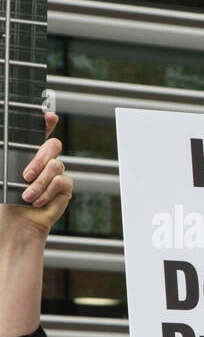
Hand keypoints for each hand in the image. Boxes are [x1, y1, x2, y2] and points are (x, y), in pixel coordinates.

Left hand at [1, 113, 72, 237]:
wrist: (19, 220)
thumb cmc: (9, 198)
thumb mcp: (3, 173)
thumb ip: (5, 158)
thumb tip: (1, 144)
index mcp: (30, 154)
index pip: (41, 134)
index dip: (47, 123)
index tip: (49, 116)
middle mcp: (46, 162)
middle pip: (53, 146)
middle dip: (39, 159)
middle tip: (26, 175)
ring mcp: (57, 174)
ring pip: (55, 166)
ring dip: (39, 183)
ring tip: (27, 196)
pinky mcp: (65, 187)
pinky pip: (61, 182)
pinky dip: (47, 192)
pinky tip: (37, 201)